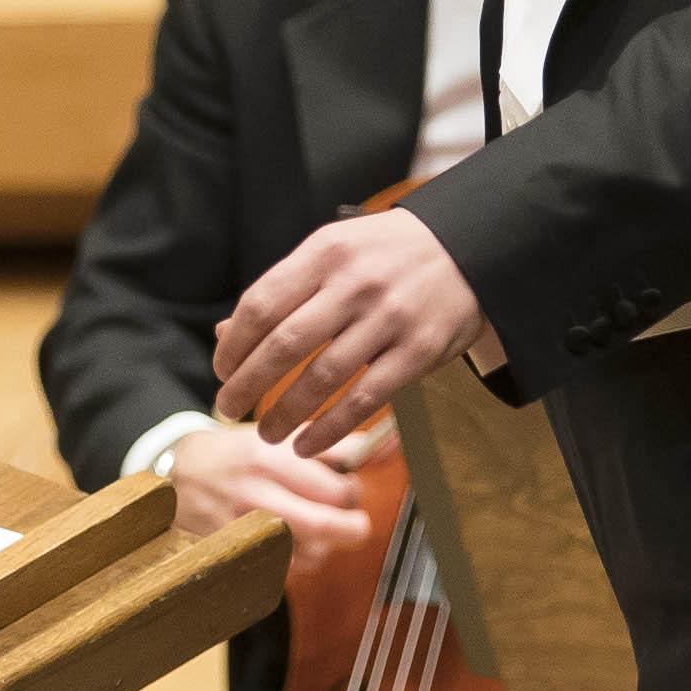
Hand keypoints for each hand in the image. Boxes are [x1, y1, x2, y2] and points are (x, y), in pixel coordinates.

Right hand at [161, 417, 373, 547]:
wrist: (177, 478)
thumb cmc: (238, 456)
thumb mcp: (281, 438)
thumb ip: (337, 445)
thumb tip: (389, 445)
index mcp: (269, 460)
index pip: (336, 490)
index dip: (351, 494)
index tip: (347, 491)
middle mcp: (254, 497)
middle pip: (325, 527)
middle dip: (351, 529)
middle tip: (354, 524)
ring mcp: (242, 532)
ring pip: (309, 556)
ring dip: (323, 547)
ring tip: (312, 528)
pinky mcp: (235, 559)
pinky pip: (285, 573)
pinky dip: (297, 561)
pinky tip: (288, 542)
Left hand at [214, 210, 483, 448]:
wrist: (468, 247)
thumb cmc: (385, 254)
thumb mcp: (333, 253)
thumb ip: (283, 291)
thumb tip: (225, 336)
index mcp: (325, 253)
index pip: (261, 305)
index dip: (233, 345)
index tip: (222, 370)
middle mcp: (355, 284)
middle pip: (284, 345)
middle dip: (247, 385)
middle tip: (228, 408)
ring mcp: (389, 318)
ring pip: (322, 378)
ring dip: (285, 414)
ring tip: (266, 433)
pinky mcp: (418, 352)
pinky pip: (364, 400)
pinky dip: (328, 429)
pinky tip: (306, 444)